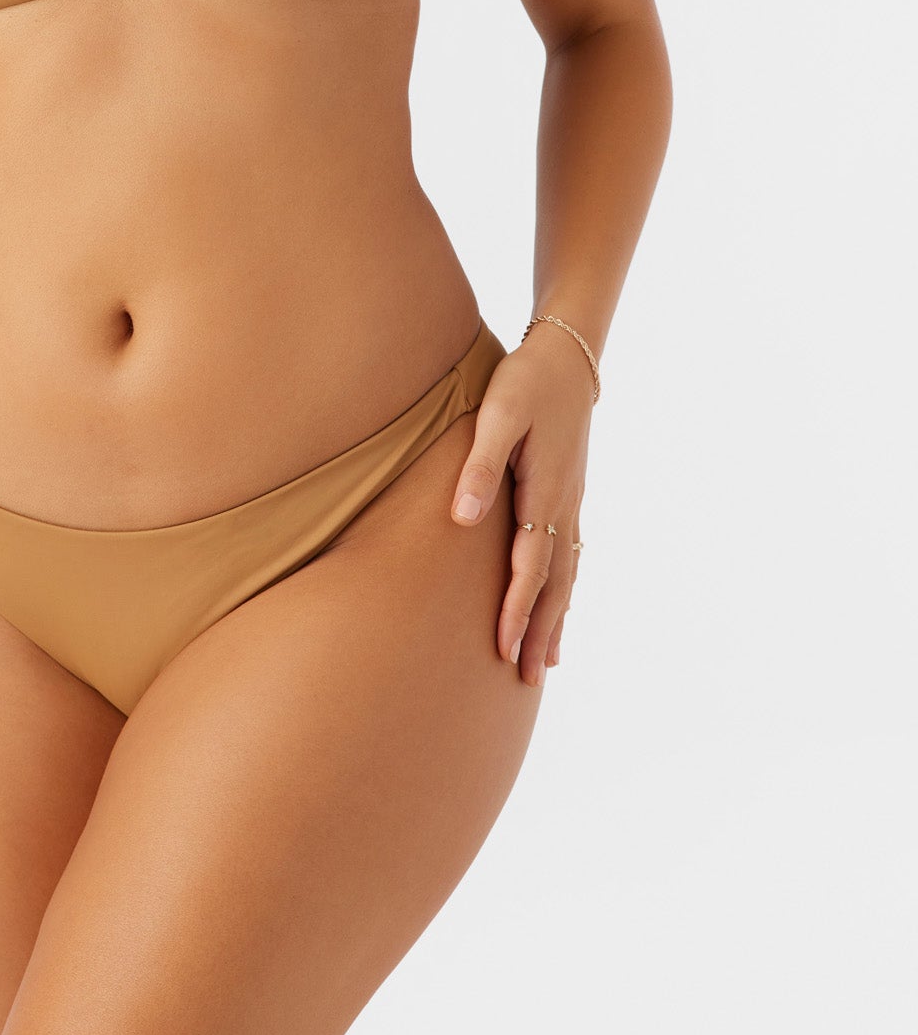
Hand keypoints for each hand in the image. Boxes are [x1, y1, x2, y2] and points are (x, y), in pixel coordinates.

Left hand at [448, 322, 592, 685]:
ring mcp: (572, 501)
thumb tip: (462, 519)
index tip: (501, 649)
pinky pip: (572, 554)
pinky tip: (562, 604)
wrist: (570, 355)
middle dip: (539, 630)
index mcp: (545, 492)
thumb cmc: (527, 382)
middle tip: (526, 679)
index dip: (515, 609)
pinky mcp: (570, 493)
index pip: (529, 565)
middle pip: (554, 582)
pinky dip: (566, 588)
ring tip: (547, 661)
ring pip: (567, 573)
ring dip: (556, 618)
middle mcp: (564, 505)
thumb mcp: (498, 415)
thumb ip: (479, 466)